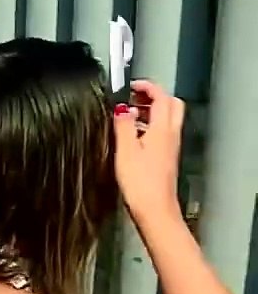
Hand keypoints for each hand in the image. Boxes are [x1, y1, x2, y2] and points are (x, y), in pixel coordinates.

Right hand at [114, 80, 185, 220]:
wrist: (155, 209)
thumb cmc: (141, 182)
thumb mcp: (125, 150)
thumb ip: (123, 125)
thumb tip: (122, 107)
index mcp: (162, 129)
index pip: (161, 97)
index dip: (147, 86)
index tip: (131, 85)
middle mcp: (171, 134)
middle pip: (170, 105)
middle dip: (154, 96)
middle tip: (134, 97)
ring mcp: (170, 146)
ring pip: (167, 118)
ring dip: (151, 111)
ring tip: (129, 114)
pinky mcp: (166, 157)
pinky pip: (161, 133)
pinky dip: (150, 126)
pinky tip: (133, 135)